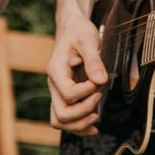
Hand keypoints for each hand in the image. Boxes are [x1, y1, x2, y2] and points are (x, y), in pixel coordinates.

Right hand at [48, 0, 107, 135]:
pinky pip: (66, 118)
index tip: (98, 81)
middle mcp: (54, 84)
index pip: (68, 94)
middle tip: (99, 97)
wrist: (72, 28)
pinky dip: (79, 126)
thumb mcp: (87, 40)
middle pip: (61, 114)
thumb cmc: (78, 31)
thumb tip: (100, 80)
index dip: (86, 92)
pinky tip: (94, 125)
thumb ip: (94, 60)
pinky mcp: (65, 95)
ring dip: (79, 124)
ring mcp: (58, 91)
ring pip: (60, 120)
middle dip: (83, 112)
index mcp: (56, 70)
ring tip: (97, 116)